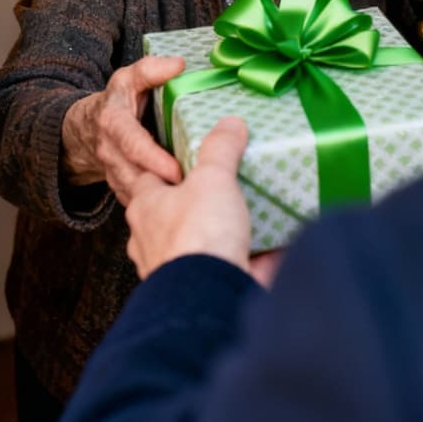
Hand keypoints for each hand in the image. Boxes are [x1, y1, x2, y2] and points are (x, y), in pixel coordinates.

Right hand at [61, 55, 184, 205]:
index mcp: (113, 123)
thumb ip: (150, 70)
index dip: (153, 158)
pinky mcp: (121, 187)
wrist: (87, 128)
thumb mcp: (129, 78)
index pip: (132, 144)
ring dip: (159, 198)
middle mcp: (109, 152)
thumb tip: (179, 64)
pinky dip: (156, 206)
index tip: (177, 170)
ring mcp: (113, 172)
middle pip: (134, 174)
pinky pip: (137, 200)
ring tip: (190, 200)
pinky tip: (179, 204)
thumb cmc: (116, 100)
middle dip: (160, 185)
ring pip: (135, 192)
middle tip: (192, 191)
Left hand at [125, 116, 282, 286]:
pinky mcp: (203, 293)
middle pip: (173, 216)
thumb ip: (220, 149)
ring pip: (199, 247)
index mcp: (146, 209)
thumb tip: (230, 123)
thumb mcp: (212, 178)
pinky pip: (229, 271)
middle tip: (222, 187)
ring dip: (220, 236)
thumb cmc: (198, 234)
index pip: (147, 179)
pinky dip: (251, 261)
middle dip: (195, 205)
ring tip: (249, 218)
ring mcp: (176, 272)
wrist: (209, 298)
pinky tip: (276, 249)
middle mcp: (153, 243)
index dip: (166, 166)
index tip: (187, 157)